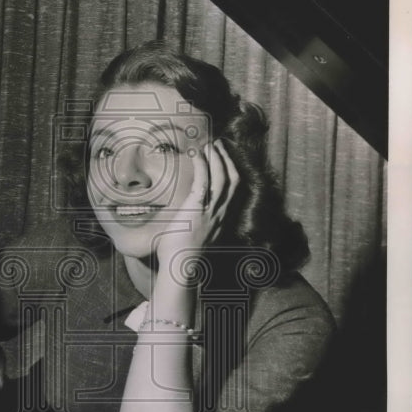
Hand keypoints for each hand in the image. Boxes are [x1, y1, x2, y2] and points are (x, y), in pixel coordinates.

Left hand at [155, 138, 239, 273]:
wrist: (179, 267)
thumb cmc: (180, 255)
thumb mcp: (192, 236)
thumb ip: (192, 224)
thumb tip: (179, 219)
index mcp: (219, 219)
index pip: (232, 191)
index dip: (230, 171)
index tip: (223, 159)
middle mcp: (219, 213)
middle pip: (232, 180)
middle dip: (227, 160)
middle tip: (218, 144)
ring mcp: (210, 211)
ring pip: (222, 178)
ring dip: (217, 158)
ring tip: (210, 145)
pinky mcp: (196, 209)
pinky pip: (203, 182)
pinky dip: (202, 165)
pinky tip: (196, 155)